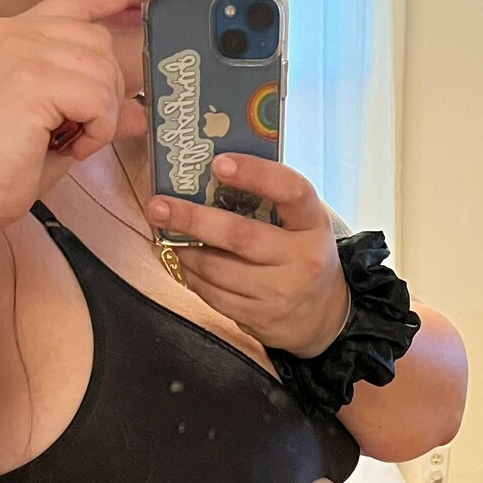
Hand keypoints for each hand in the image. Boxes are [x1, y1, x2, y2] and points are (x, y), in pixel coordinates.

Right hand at [0, 0, 172, 233]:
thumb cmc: (4, 169)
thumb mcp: (60, 132)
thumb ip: (97, 110)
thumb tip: (139, 109)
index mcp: (14, 34)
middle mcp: (14, 31)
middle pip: (99, 41)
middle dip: (106, 91)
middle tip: (82, 131)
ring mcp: (20, 50)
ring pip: (103, 70)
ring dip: (101, 116)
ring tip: (71, 140)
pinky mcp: (31, 79)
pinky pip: (97, 97)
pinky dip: (97, 130)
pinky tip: (71, 145)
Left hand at [150, 156, 351, 358]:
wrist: (325, 317)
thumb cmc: (302, 256)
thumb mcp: (302, 225)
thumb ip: (270, 202)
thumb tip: (209, 176)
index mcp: (313, 224)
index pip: (290, 191)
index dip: (255, 174)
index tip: (219, 164)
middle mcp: (301, 259)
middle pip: (240, 236)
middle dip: (193, 219)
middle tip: (158, 206)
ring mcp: (280, 293)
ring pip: (219, 270)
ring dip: (187, 252)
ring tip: (169, 236)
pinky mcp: (261, 318)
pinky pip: (215, 296)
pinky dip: (193, 278)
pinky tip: (185, 265)